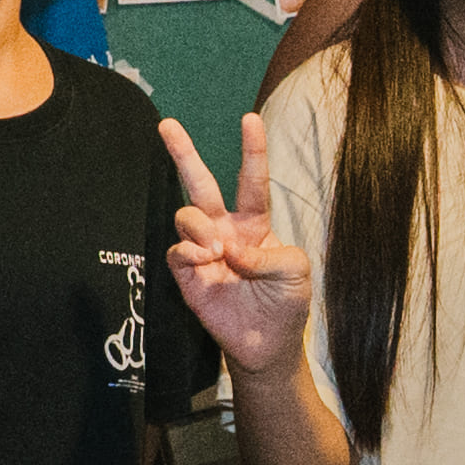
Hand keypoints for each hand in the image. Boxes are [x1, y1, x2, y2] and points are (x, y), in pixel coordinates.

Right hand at [157, 107, 320, 376]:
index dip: (252, 150)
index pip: (252, 180)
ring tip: (216, 248)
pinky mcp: (187, 275)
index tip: (250, 118)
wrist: (268, 345)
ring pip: (186, 215)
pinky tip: (206, 259)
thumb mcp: (297, 272)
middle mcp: (225, 230)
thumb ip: (271, 254)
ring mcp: (203, 250)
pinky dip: (189, 250)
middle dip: (183, 153)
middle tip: (168, 124)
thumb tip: (230, 249)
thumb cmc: (286, 303)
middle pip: (200, 184)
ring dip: (199, 225)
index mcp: (255, 223)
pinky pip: (178, 250)